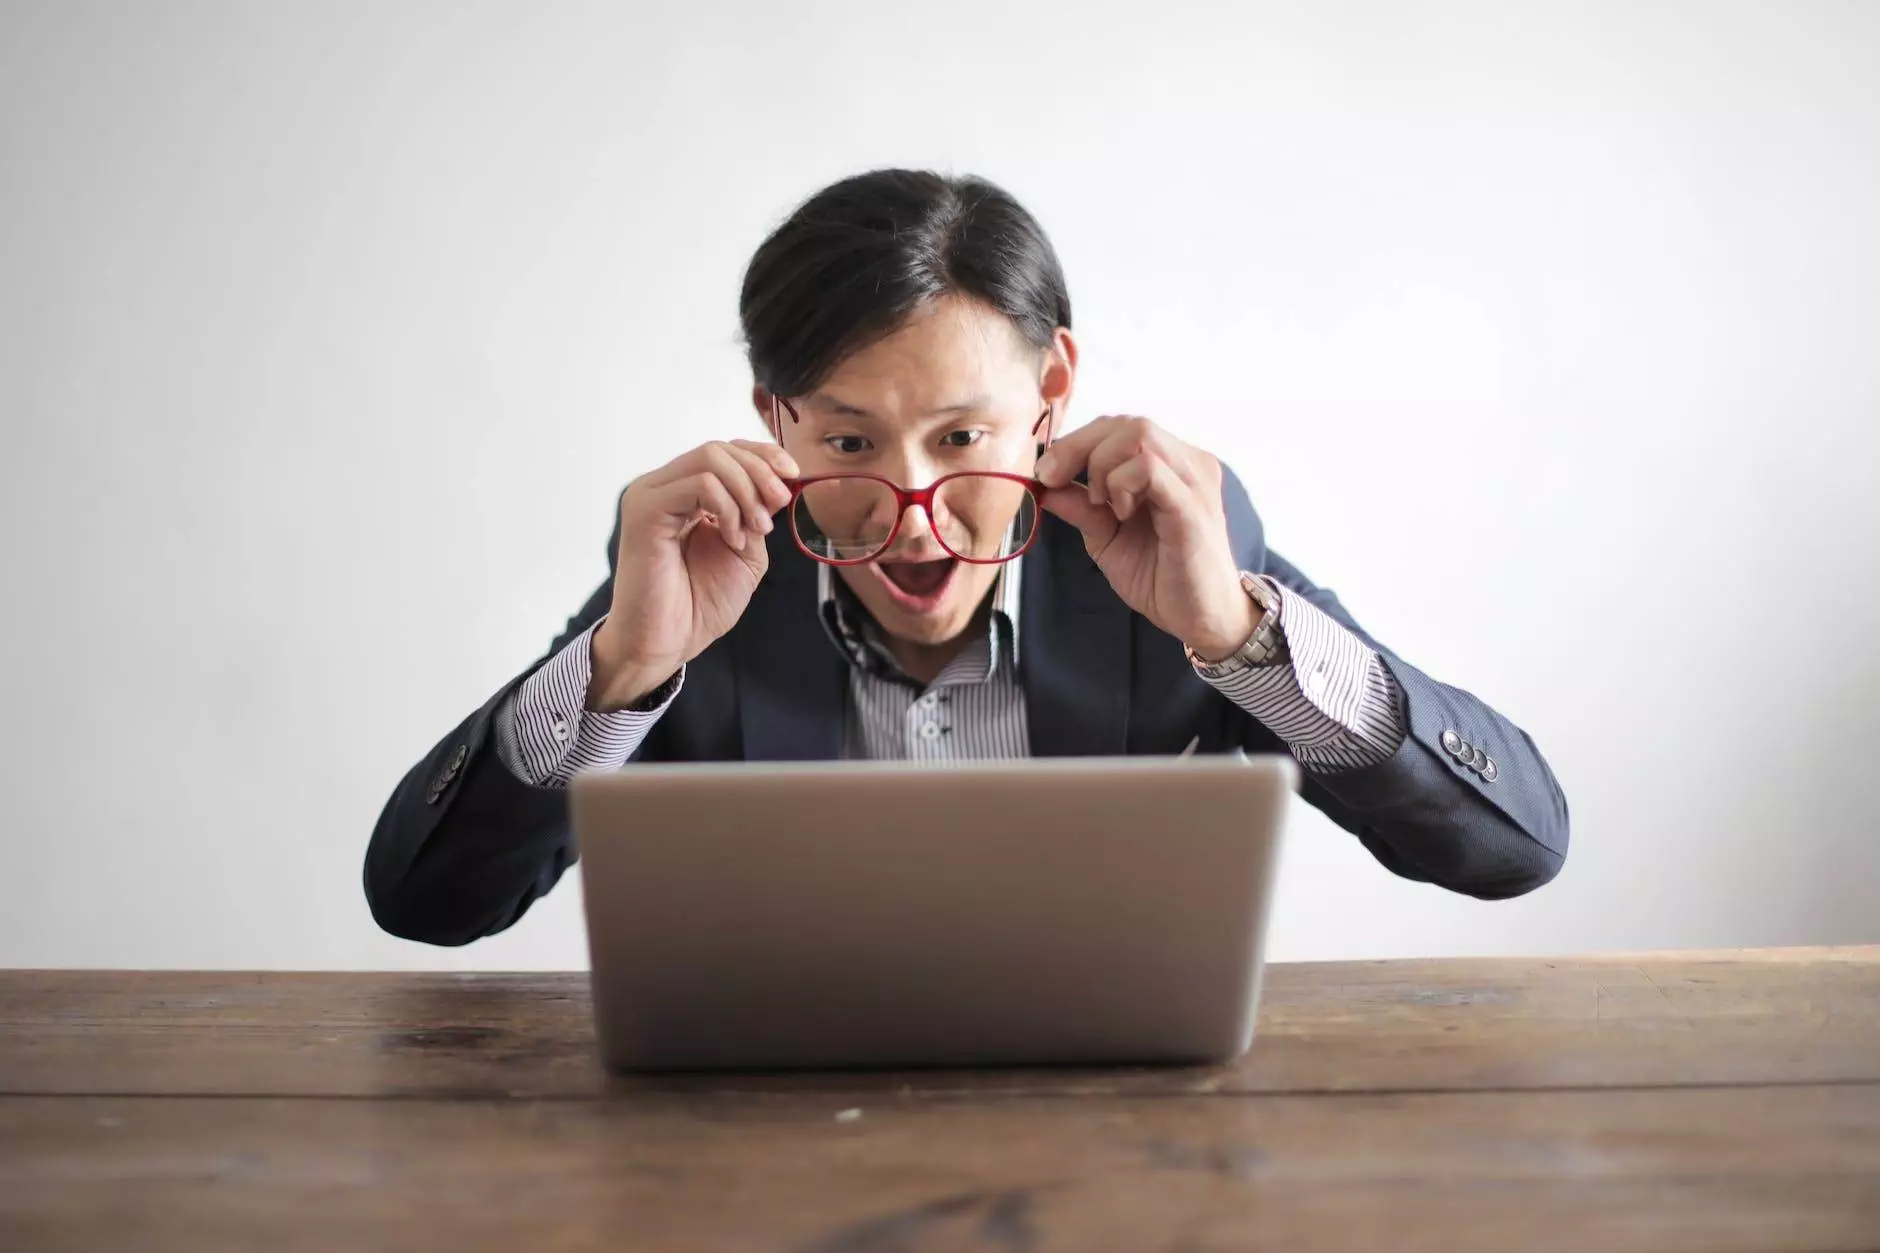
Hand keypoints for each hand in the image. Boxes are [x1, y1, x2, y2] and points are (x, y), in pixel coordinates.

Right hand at [589, 439, 797, 707]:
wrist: (669, 643)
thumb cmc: (699, 605)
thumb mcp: (746, 551)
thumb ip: (756, 514)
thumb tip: (778, 483)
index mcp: (685, 494)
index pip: (725, 450)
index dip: (763, 455)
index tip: (794, 474)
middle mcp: (664, 487)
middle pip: (719, 449)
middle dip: (761, 472)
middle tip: (779, 505)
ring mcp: (650, 495)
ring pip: (710, 458)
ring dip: (747, 491)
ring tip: (756, 530)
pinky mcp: (644, 510)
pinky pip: (699, 485)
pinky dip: (728, 508)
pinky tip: (732, 538)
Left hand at [1034, 416, 1256, 659]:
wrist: (1202, 619)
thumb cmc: (1161, 577)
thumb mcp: (1107, 538)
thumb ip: (1081, 508)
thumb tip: (1043, 485)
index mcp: (1171, 465)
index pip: (1120, 427)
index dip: (1076, 442)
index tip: (1045, 472)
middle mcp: (1188, 462)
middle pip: (1127, 423)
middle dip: (1078, 447)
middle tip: (1053, 479)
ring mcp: (1194, 480)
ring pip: (1139, 434)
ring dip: (1102, 465)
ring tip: (1101, 504)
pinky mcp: (1192, 505)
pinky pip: (1150, 469)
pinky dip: (1121, 484)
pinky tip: (1120, 512)